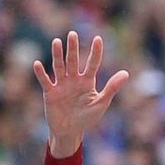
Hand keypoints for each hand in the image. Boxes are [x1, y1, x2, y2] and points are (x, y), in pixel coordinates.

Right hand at [33, 31, 128, 157]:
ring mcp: (61, 85)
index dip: (95, 52)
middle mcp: (73, 80)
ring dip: (57, 55)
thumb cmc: (87, 117)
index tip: (98, 38)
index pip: (92, 64)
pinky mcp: (50, 93)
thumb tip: (126, 73)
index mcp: (87, 81)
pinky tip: (38, 64)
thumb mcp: (101, 102)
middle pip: (73, 61)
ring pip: (59, 67)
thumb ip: (112, 88)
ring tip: (57, 42)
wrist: (70, 131)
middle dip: (73, 48)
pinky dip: (41, 73)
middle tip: (73, 33)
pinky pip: (45, 81)